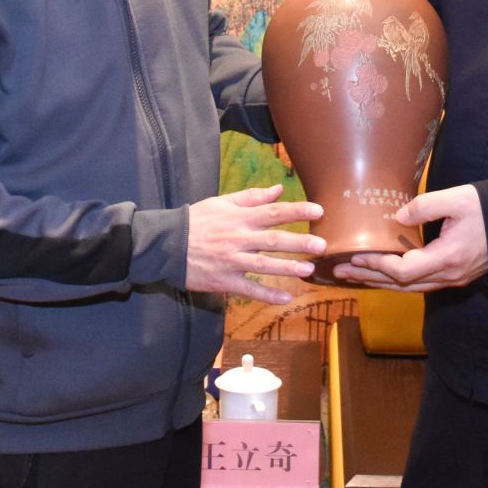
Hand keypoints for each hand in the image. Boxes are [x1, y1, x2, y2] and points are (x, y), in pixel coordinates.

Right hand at [185, 185, 326, 303]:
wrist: (166, 245)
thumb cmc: (196, 221)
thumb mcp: (222, 203)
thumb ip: (252, 198)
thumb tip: (278, 189)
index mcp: (239, 218)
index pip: (273, 212)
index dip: (297, 210)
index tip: (319, 210)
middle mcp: (238, 239)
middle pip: (273, 240)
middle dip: (299, 242)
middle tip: (321, 245)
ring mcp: (232, 262)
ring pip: (263, 266)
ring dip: (287, 268)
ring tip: (308, 270)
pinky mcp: (224, 281)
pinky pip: (249, 289)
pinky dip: (267, 295)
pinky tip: (285, 298)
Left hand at [331, 185, 486, 291]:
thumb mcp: (457, 199)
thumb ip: (424, 206)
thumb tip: (397, 218)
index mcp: (447, 259)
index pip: (403, 271)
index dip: (377, 266)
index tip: (355, 256)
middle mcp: (448, 275)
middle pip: (401, 285)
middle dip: (370, 278)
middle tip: (341, 270)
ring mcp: (453, 279)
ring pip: (410, 288)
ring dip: (381, 282)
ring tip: (355, 274)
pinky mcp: (456, 275)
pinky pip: (420, 284)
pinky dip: (398, 280)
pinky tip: (384, 273)